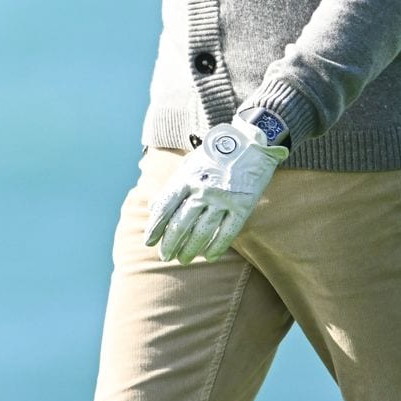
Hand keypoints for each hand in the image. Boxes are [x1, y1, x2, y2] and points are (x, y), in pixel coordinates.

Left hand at [144, 118, 288, 264]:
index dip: (155, 227)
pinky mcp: (243, 206)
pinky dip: (217, 247)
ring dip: (190, 250)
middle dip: (170, 244)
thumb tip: (153, 208)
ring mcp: (224, 198)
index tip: (148, 242)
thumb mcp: (190, 164)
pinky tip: (209, 256)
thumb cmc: (216, 154)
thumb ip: (173, 185)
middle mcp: (203, 189)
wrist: (251, 142)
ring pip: (202, 232)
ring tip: (184, 259)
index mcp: (187, 177)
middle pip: (181, 224)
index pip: (165, 207)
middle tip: (165, 256)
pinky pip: (228, 233)